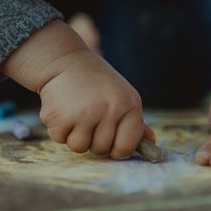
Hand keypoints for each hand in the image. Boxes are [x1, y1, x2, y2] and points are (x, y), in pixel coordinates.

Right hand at [2, 20, 153, 158]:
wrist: (63, 60)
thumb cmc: (96, 81)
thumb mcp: (122, 96)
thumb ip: (135, 122)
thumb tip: (152, 143)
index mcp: (129, 105)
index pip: (127, 147)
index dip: (118, 149)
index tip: (111, 142)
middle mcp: (109, 110)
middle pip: (101, 150)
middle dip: (93, 140)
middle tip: (88, 118)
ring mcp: (84, 114)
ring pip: (80, 147)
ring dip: (75, 136)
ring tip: (76, 113)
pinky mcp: (60, 117)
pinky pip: (60, 139)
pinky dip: (59, 129)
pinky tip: (63, 109)